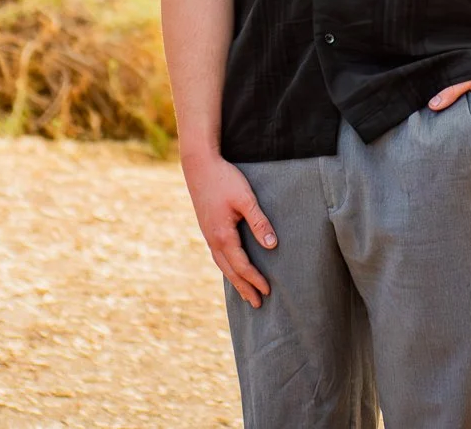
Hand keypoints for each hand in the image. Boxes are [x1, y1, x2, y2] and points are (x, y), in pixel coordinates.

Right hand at [181, 151, 276, 307]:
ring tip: (245, 292)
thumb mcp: (246, 199)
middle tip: (257, 304)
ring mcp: (207, 235)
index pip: (242, 265)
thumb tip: (272, 246)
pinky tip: (232, 267)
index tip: (268, 290)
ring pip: (222, 264)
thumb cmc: (224, 179)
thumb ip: (259, 222)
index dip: (255, 279)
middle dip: (244, 288)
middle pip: (230, 271)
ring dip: (234, 280)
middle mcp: (213, 240)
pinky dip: (227, 266)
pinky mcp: (207, 228)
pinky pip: (218, 255)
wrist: (199, 166)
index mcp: (223, 235)